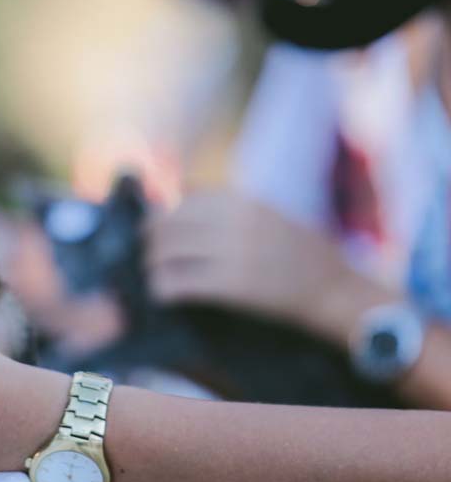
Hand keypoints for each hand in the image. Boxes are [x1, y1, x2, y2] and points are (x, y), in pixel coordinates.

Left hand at [146, 189, 353, 327]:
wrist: (336, 289)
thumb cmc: (302, 252)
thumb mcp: (267, 213)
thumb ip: (228, 203)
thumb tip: (181, 187)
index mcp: (244, 201)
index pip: (185, 200)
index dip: (163, 215)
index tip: (154, 226)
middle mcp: (237, 221)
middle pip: (171, 223)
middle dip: (151, 239)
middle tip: (145, 252)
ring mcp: (235, 252)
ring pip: (172, 252)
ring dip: (153, 264)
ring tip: (150, 273)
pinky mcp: (235, 284)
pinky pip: (185, 282)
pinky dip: (165, 288)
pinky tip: (161, 294)